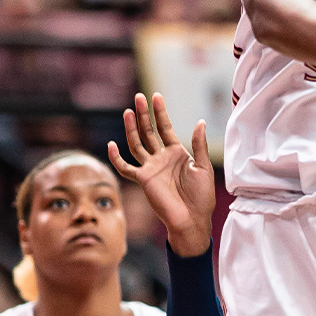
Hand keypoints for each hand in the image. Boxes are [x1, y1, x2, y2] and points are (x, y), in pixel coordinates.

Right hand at [108, 93, 216, 256]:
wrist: (192, 218)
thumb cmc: (202, 196)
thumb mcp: (203, 167)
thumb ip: (199, 145)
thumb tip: (200, 121)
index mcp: (177, 152)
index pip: (165, 127)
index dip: (160, 112)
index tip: (156, 96)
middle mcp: (161, 158)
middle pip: (149, 131)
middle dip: (144, 115)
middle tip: (139, 97)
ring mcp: (151, 168)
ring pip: (137, 144)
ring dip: (132, 128)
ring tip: (128, 112)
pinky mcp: (143, 180)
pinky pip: (126, 168)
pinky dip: (117, 158)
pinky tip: (112, 145)